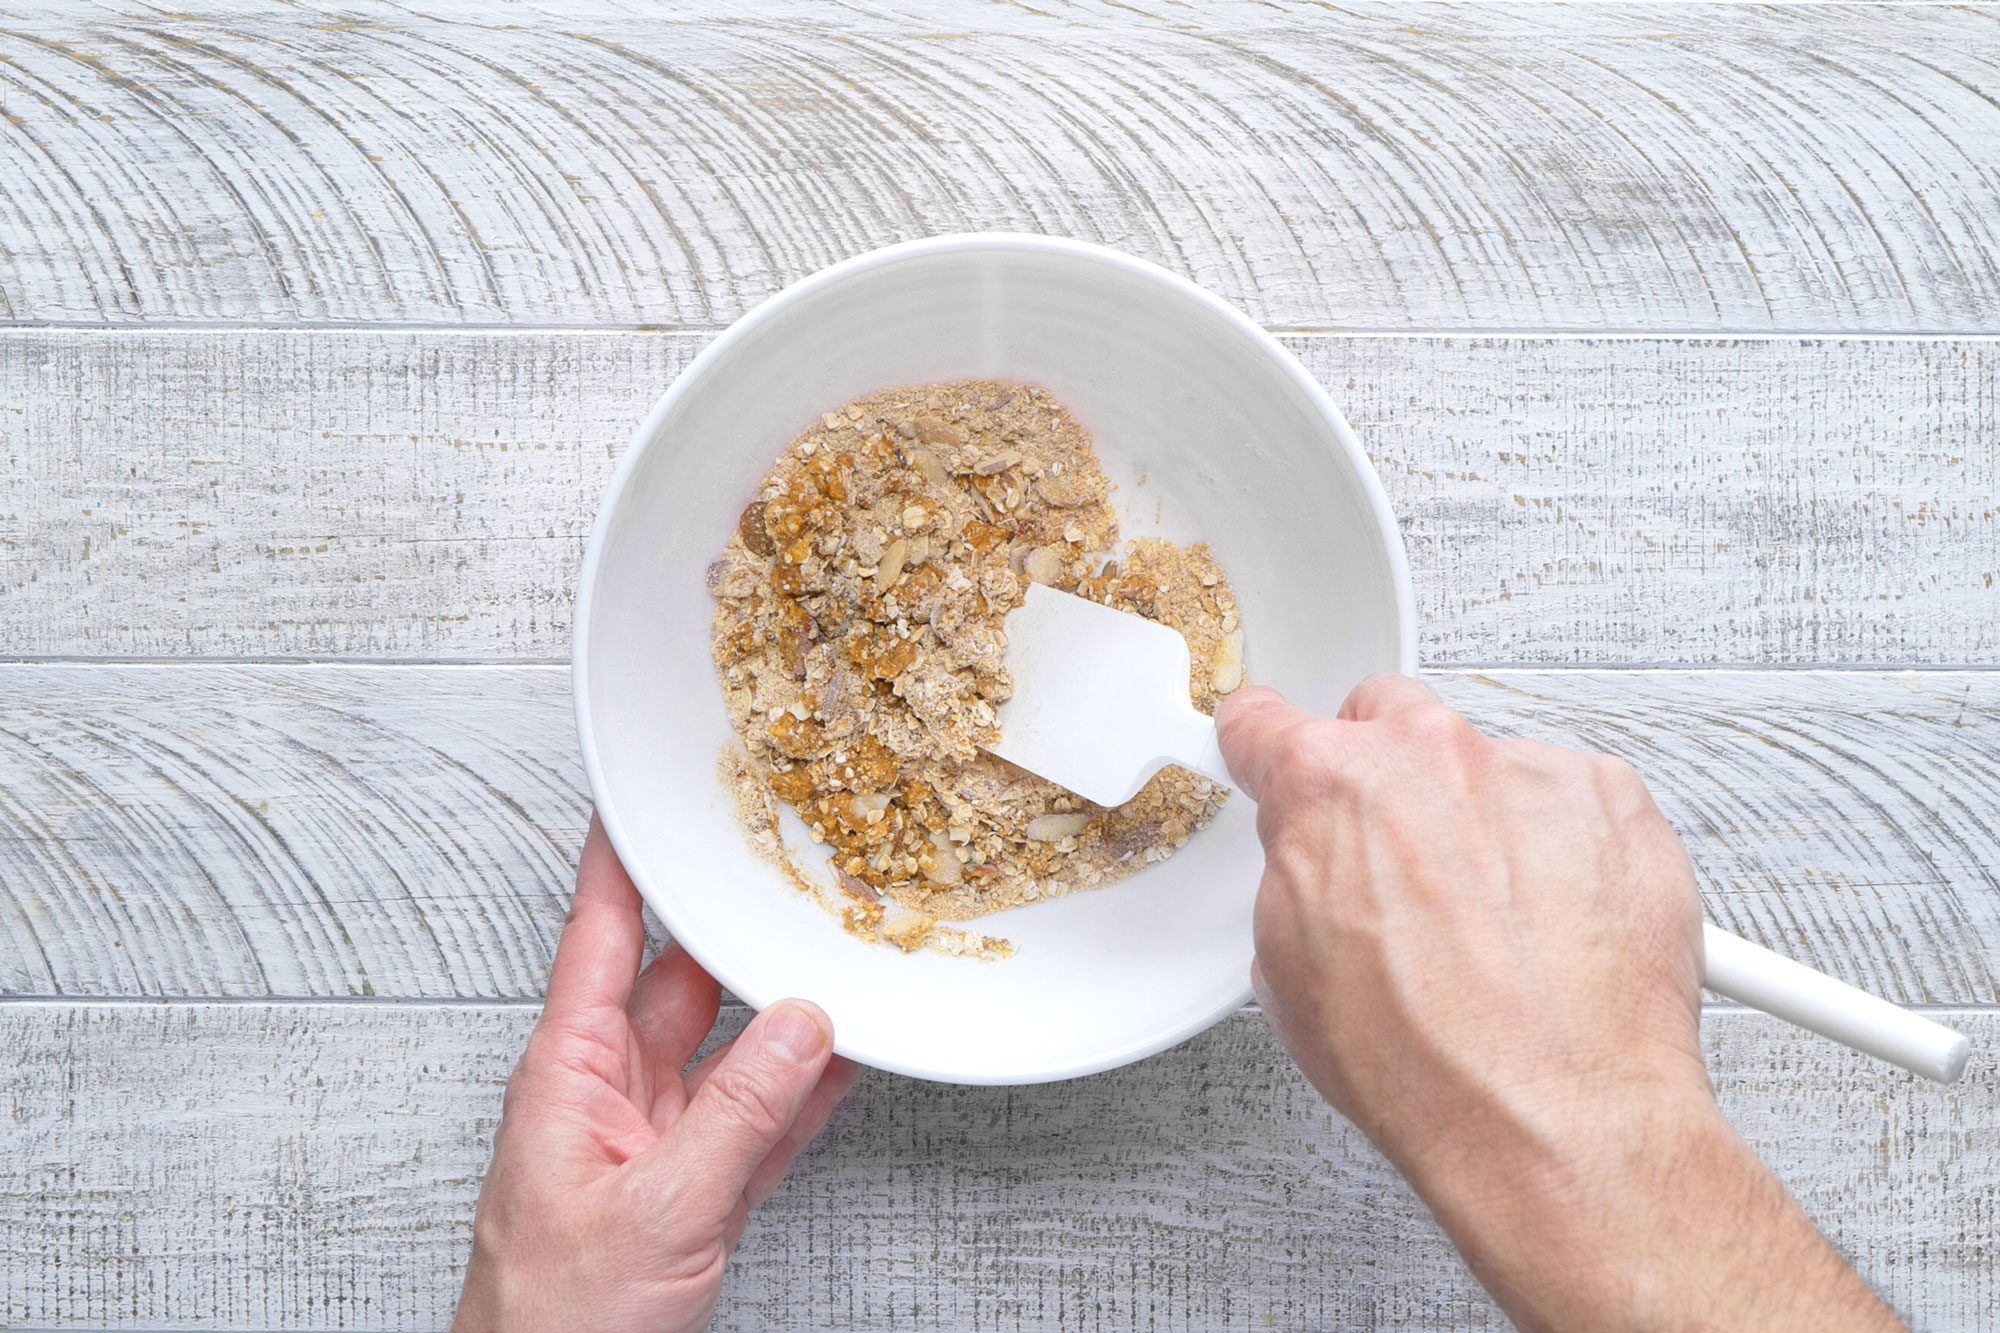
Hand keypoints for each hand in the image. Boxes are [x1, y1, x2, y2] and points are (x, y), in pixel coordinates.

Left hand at [453, 818, 858, 1332]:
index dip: (620, 860)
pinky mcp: (689, 1191)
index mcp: (568, 1073)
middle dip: (731, 928)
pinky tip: (840, 1062)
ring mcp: (651, 1142)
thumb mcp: (657, 1208)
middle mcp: (607, 1093)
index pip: (598, 935)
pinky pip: (754, 1121)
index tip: (643, 795)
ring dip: (782, 1016)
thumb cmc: (552, 1323)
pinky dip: (799, 1094)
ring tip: (838, 960)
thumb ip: (739, 1115)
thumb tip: (803, 1028)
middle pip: (680, 982)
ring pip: (730, 1051)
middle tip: (784, 871)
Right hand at [1218, 677, 1899, 1330]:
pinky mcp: (1611, 801)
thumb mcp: (1290, 971)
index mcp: (1329, 784)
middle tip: (1396, 865)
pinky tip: (1547, 922)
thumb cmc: (1430, 1064)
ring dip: (1478, 818)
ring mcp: (1527, 772)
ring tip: (1490, 921)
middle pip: (1387, 720)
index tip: (1273, 755)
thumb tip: (1310, 865)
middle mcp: (1429, 757)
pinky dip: (1557, 845)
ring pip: (1483, 763)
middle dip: (1384, 779)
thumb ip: (1293, 875)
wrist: (1556, 1116)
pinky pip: (1568, 798)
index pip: (1266, 723)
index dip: (1265, 750)